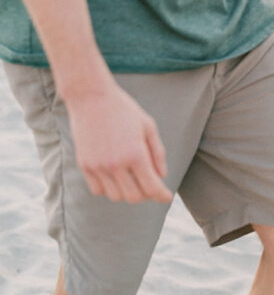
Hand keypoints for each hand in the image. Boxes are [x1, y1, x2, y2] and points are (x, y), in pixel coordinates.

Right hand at [65, 78, 171, 203]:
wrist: (91, 98)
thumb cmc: (124, 110)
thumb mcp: (148, 126)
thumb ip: (157, 153)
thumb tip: (161, 176)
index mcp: (135, 154)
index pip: (151, 187)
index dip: (162, 195)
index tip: (167, 197)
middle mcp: (116, 164)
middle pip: (133, 197)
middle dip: (145, 194)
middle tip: (150, 184)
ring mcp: (98, 166)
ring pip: (115, 196)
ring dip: (127, 192)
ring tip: (132, 178)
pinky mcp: (85, 165)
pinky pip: (98, 189)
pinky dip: (109, 188)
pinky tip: (116, 176)